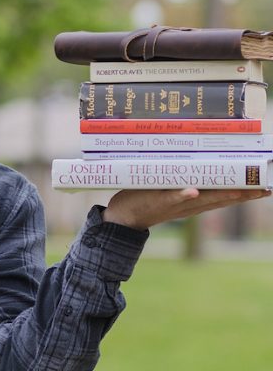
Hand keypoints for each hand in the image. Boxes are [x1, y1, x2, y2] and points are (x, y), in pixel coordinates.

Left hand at [103, 188, 270, 229]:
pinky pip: (170, 197)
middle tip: (266, 188)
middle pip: (220, 198)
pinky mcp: (156, 200)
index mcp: (193, 200)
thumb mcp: (168, 188)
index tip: (266, 186)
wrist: (123, 218)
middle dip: (243, 194)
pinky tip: (194, 191)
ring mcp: (173, 203)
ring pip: (201, 199)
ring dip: (220, 195)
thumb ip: (182, 179)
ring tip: (242, 190)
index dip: (245, 192)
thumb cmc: (146, 198)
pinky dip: (182, 195)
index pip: (223, 195)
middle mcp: (188, 204)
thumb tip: (195, 162)